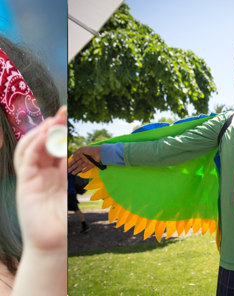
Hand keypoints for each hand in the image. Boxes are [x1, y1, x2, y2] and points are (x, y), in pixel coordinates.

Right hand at [13, 106, 66, 250]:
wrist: (51, 241)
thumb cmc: (59, 218)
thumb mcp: (67, 187)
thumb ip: (69, 169)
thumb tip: (84, 152)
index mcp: (48, 172)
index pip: (50, 144)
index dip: (56, 129)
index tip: (65, 113)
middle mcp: (37, 172)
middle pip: (38, 143)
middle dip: (49, 126)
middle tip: (61, 112)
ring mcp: (29, 178)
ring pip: (28, 148)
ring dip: (39, 133)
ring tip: (51, 122)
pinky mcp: (24, 185)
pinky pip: (26, 161)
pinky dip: (34, 147)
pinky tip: (44, 138)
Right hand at [67, 145, 101, 174]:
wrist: (100, 152)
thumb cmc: (91, 149)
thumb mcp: (82, 149)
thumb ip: (76, 152)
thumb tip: (72, 157)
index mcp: (81, 154)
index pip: (75, 159)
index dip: (71, 162)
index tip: (67, 166)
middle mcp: (84, 157)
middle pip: (77, 163)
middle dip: (72, 167)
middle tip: (68, 171)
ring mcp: (88, 161)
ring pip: (81, 166)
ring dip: (77, 170)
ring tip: (73, 173)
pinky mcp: (93, 163)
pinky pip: (88, 167)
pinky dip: (85, 170)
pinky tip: (81, 172)